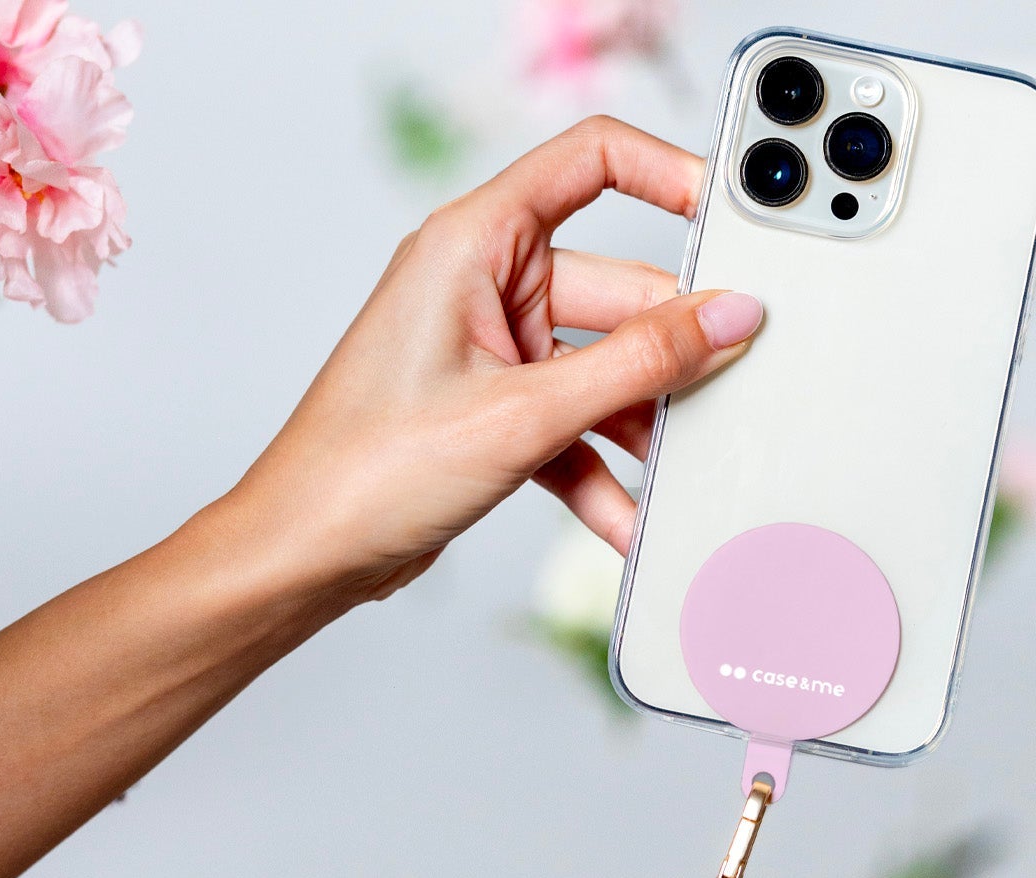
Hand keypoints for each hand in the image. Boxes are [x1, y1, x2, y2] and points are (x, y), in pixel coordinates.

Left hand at [226, 115, 762, 607]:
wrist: (306, 554)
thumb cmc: (368, 469)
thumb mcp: (523, 413)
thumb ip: (637, 364)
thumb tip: (725, 319)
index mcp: (474, 243)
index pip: (590, 164)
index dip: (668, 177)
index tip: (729, 224)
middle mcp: (482, 285)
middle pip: (614, 291)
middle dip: (664, 353)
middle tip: (717, 394)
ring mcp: (488, 351)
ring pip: (598, 369)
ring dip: (634, 425)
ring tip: (673, 471)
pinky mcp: (492, 411)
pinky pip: (570, 425)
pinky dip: (598, 468)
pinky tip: (625, 518)